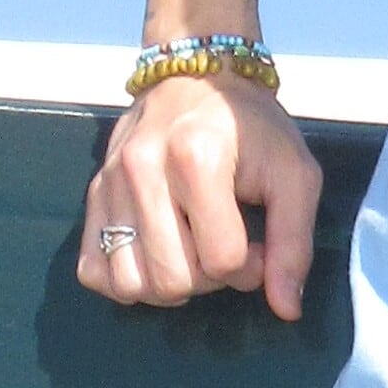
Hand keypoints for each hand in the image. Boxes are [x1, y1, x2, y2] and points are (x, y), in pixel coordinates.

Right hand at [79, 67, 322, 320]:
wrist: (200, 77)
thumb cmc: (253, 129)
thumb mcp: (294, 175)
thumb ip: (294, 243)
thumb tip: (286, 309)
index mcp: (196, 159)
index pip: (223, 261)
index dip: (251, 267)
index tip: (258, 241)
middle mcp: (143, 170)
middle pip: (172, 280)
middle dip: (208, 279)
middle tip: (223, 246)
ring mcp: (110, 183)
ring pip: (131, 285)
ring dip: (166, 284)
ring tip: (189, 252)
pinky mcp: (93, 195)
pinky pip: (94, 271)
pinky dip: (125, 279)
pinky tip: (155, 255)